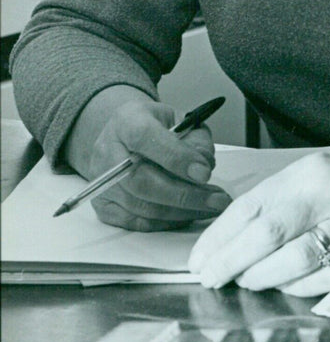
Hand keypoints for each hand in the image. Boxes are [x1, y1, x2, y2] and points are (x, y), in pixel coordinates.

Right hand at [65, 86, 230, 230]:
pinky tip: (188, 214)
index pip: (146, 138)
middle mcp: (108, 151)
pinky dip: (166, 222)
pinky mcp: (103, 205)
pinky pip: (136, 222)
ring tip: (210, 208)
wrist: (125, 135)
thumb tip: (204, 166)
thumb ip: (195, 137)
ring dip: (181, 212)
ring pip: (141, 206)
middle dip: (185, 195)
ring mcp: (102, 181)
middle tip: (216, 200)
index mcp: (127, 120)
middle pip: (142, 181)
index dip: (176, 157)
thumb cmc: (156, 126)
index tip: (204, 173)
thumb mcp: (180, 119)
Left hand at [188, 126, 329, 296]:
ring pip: (295, 256)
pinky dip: (305, 286)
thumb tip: (240, 231)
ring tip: (244, 284)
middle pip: (266, 232)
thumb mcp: (328, 169)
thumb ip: (289, 194)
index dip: (219, 235)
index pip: (252, 203)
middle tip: (210, 278)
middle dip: (230, 260)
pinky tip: (288, 289)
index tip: (199, 256)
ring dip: (261, 276)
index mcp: (313, 169)